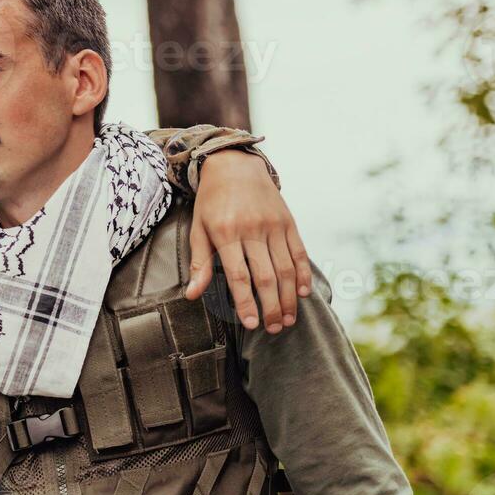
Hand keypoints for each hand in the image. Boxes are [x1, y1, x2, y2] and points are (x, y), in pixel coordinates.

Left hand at [185, 150, 311, 332]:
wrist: (234, 166)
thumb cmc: (211, 202)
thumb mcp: (198, 229)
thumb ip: (199, 264)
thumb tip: (192, 295)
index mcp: (226, 232)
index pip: (239, 276)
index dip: (246, 303)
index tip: (252, 324)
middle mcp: (252, 229)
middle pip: (266, 276)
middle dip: (272, 306)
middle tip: (273, 328)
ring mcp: (273, 225)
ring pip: (286, 268)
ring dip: (289, 297)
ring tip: (288, 319)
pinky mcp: (288, 222)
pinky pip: (299, 252)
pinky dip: (303, 274)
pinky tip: (302, 294)